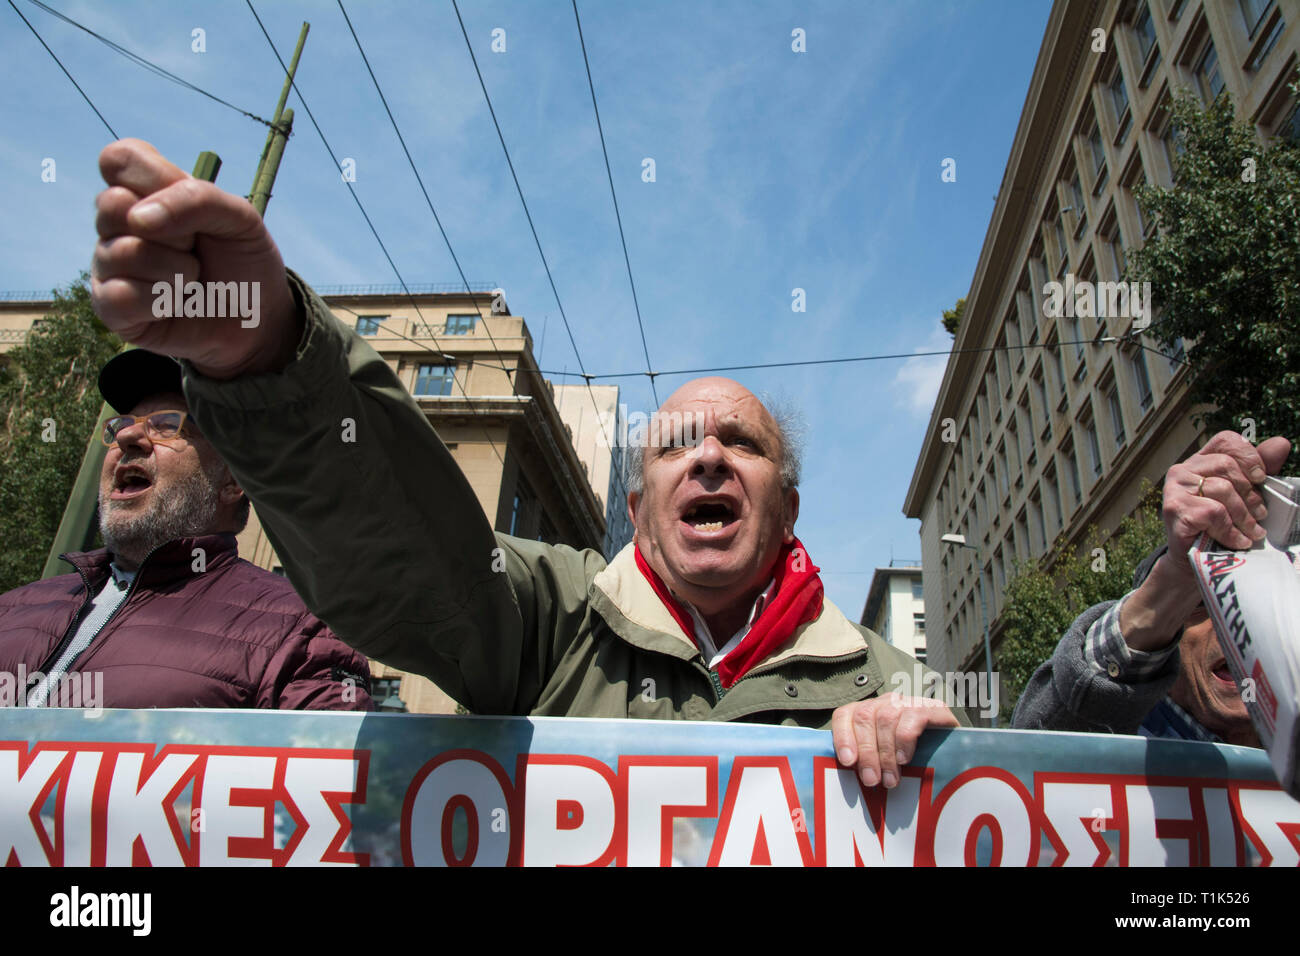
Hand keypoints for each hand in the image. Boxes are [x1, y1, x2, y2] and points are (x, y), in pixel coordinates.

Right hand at [91, 138, 298, 378]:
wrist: (259, 318)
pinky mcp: (110, 307)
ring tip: (192, 280)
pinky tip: (176, 304)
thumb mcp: (240, 218)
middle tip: (195, 247)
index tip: (190, 201)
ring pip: (122, 252)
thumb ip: (196, 199)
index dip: (154, 177)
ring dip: (175, 270)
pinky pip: (119, 296)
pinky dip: (161, 301)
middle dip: (174, 230)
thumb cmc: (243, 261)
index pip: (118, 159)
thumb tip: (137, 218)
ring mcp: (109, 264)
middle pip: (111, 203)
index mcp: (145, 191)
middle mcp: (118, 224)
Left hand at [831, 693, 958, 788]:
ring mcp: (908, 703)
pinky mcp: (932, 708)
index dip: (842, 736)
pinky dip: (904, 740)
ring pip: (886, 718)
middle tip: (871, 780)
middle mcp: (886, 702)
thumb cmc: (915, 758)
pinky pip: (912, 717)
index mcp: (869, 711)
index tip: (847, 762)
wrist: (958, 750)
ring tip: (891, 779)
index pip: (845, 714)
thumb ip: (868, 762)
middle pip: (864, 717)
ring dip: (886, 753)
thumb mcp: (887, 760)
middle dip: (866, 752)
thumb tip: (852, 777)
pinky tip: (905, 759)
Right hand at [1121, 431, 1290, 650]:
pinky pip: (1213, 513)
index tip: (1261, 478)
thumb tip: (1282, 443)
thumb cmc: (1220, 525)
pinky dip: (1231, 530)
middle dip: (1250, 494)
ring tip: (1253, 533)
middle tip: (1261, 516)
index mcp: (1200, 461)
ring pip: (1221, 490)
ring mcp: (1174, 489)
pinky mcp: (1174, 510)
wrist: (1195, 561)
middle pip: (1226, 466)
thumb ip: (1259, 470)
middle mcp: (1182, 470)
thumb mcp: (1243, 495)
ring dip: (1244, 516)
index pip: (1225, 441)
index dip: (1247, 455)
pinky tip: (1238, 541)